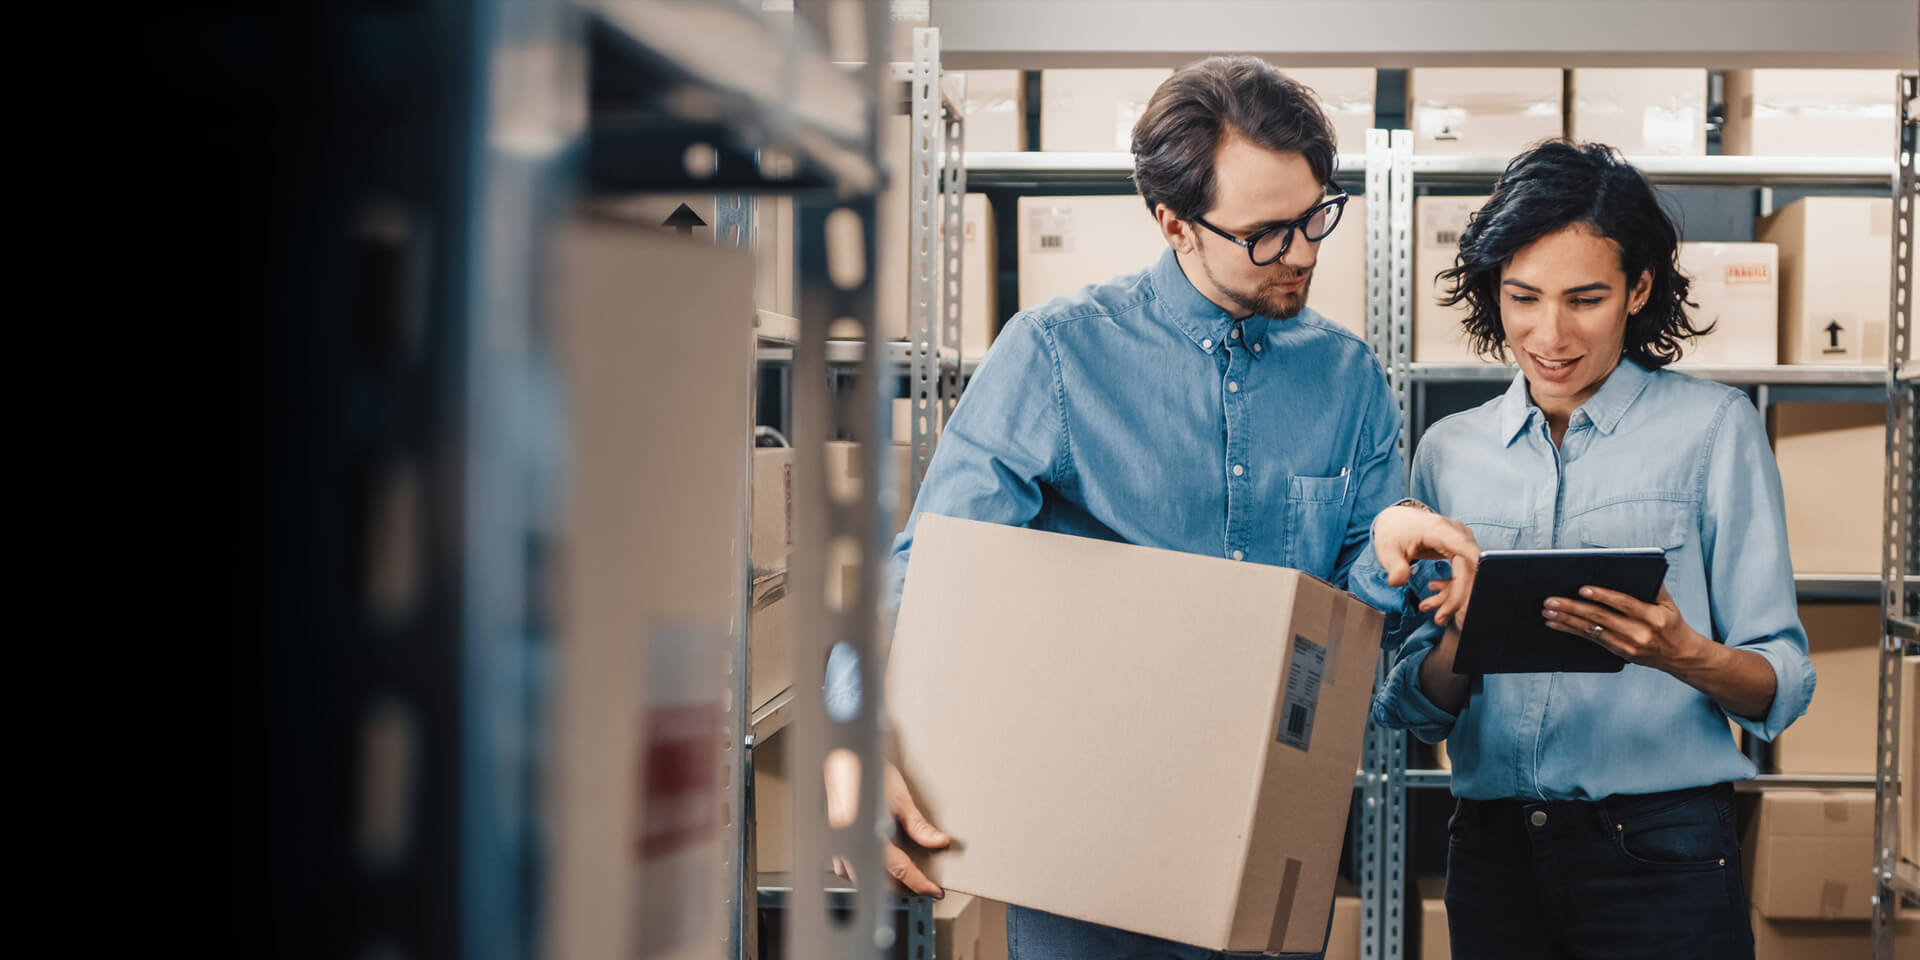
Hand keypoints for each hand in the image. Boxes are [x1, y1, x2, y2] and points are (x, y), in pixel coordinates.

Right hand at [826, 752, 948, 896]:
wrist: (841, 758)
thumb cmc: (865, 772)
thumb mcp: (899, 797)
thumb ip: (918, 825)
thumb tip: (938, 841)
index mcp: (869, 834)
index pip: (900, 870)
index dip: (919, 883)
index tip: (932, 890)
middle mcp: (851, 844)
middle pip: (881, 880)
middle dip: (904, 886)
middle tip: (923, 884)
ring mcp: (839, 844)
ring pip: (863, 877)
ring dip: (884, 881)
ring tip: (904, 876)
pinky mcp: (833, 841)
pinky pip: (849, 867)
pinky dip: (866, 870)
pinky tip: (876, 863)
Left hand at [1372, 505, 1480, 627]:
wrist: (1397, 521)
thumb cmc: (1393, 532)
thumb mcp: (1387, 550)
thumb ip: (1394, 566)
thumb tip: (1397, 582)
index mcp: (1440, 530)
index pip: (1466, 550)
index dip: (1476, 572)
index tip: (1476, 595)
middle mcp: (1458, 534)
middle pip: (1470, 569)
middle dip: (1458, 598)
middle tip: (1440, 618)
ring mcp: (1462, 542)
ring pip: (1470, 574)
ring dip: (1455, 597)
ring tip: (1433, 612)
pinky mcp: (1461, 550)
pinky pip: (1465, 573)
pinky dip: (1454, 589)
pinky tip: (1434, 595)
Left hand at [1542, 586, 1707, 671]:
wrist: (1680, 655)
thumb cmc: (1672, 623)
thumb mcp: (1668, 603)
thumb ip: (1652, 586)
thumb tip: (1631, 567)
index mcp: (1653, 617)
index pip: (1623, 604)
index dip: (1602, 596)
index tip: (1582, 589)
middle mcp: (1639, 633)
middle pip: (1600, 618)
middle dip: (1573, 608)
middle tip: (1551, 601)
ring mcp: (1628, 646)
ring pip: (1591, 631)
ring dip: (1566, 620)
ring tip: (1548, 611)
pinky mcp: (1619, 653)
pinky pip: (1591, 640)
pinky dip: (1571, 630)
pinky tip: (1556, 623)